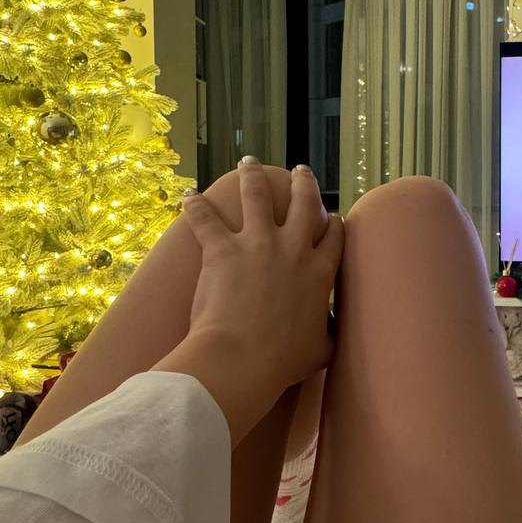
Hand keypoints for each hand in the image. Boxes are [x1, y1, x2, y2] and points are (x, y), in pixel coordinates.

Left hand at [155, 162, 342, 440]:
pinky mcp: (223, 248)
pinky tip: (189, 196)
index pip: (333, 236)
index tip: (329, 216)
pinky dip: (195, 207)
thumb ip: (327, 337)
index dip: (332, 223)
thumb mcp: (319, 351)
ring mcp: (257, 243)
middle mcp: (292, 248)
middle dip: (303, 183)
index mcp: (319, 272)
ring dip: (253, 176)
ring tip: (249, 162)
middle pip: (304, 203)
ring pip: (258, 196)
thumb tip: (330, 338)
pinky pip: (206, 220)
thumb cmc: (282, 361)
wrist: (243, 358)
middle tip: (300, 171)